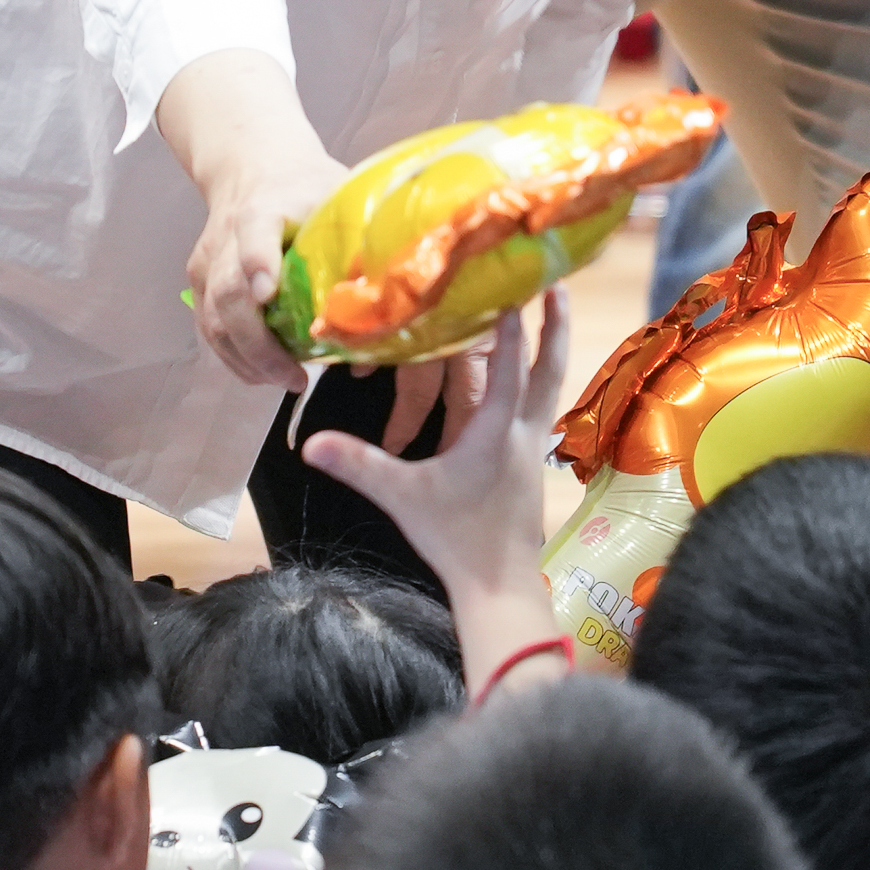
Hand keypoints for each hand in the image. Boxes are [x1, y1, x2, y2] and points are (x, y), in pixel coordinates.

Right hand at [185, 134, 351, 389]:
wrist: (255, 165)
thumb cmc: (307, 187)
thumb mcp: (341, 201)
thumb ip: (360, 254)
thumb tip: (380, 334)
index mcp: (264, 207)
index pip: (253, 231)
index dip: (258, 261)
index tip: (267, 293)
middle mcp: (228, 235)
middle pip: (229, 293)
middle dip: (259, 343)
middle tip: (296, 375)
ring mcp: (208, 261)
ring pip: (214, 319)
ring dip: (249, 360)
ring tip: (288, 381)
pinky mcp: (199, 281)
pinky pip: (209, 328)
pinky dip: (236, 358)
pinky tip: (266, 374)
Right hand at [301, 292, 575, 693]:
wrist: (500, 585)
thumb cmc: (456, 540)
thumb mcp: (403, 498)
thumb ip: (360, 465)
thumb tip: (310, 442)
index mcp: (494, 433)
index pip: (510, 368)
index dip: (510, 327)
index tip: (514, 285)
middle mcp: (521, 433)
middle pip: (549, 367)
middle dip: (554, 325)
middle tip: (559, 283)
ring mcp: (531, 448)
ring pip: (551, 386)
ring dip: (553, 347)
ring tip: (555, 312)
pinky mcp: (530, 463)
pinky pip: (541, 407)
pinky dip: (542, 378)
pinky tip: (535, 373)